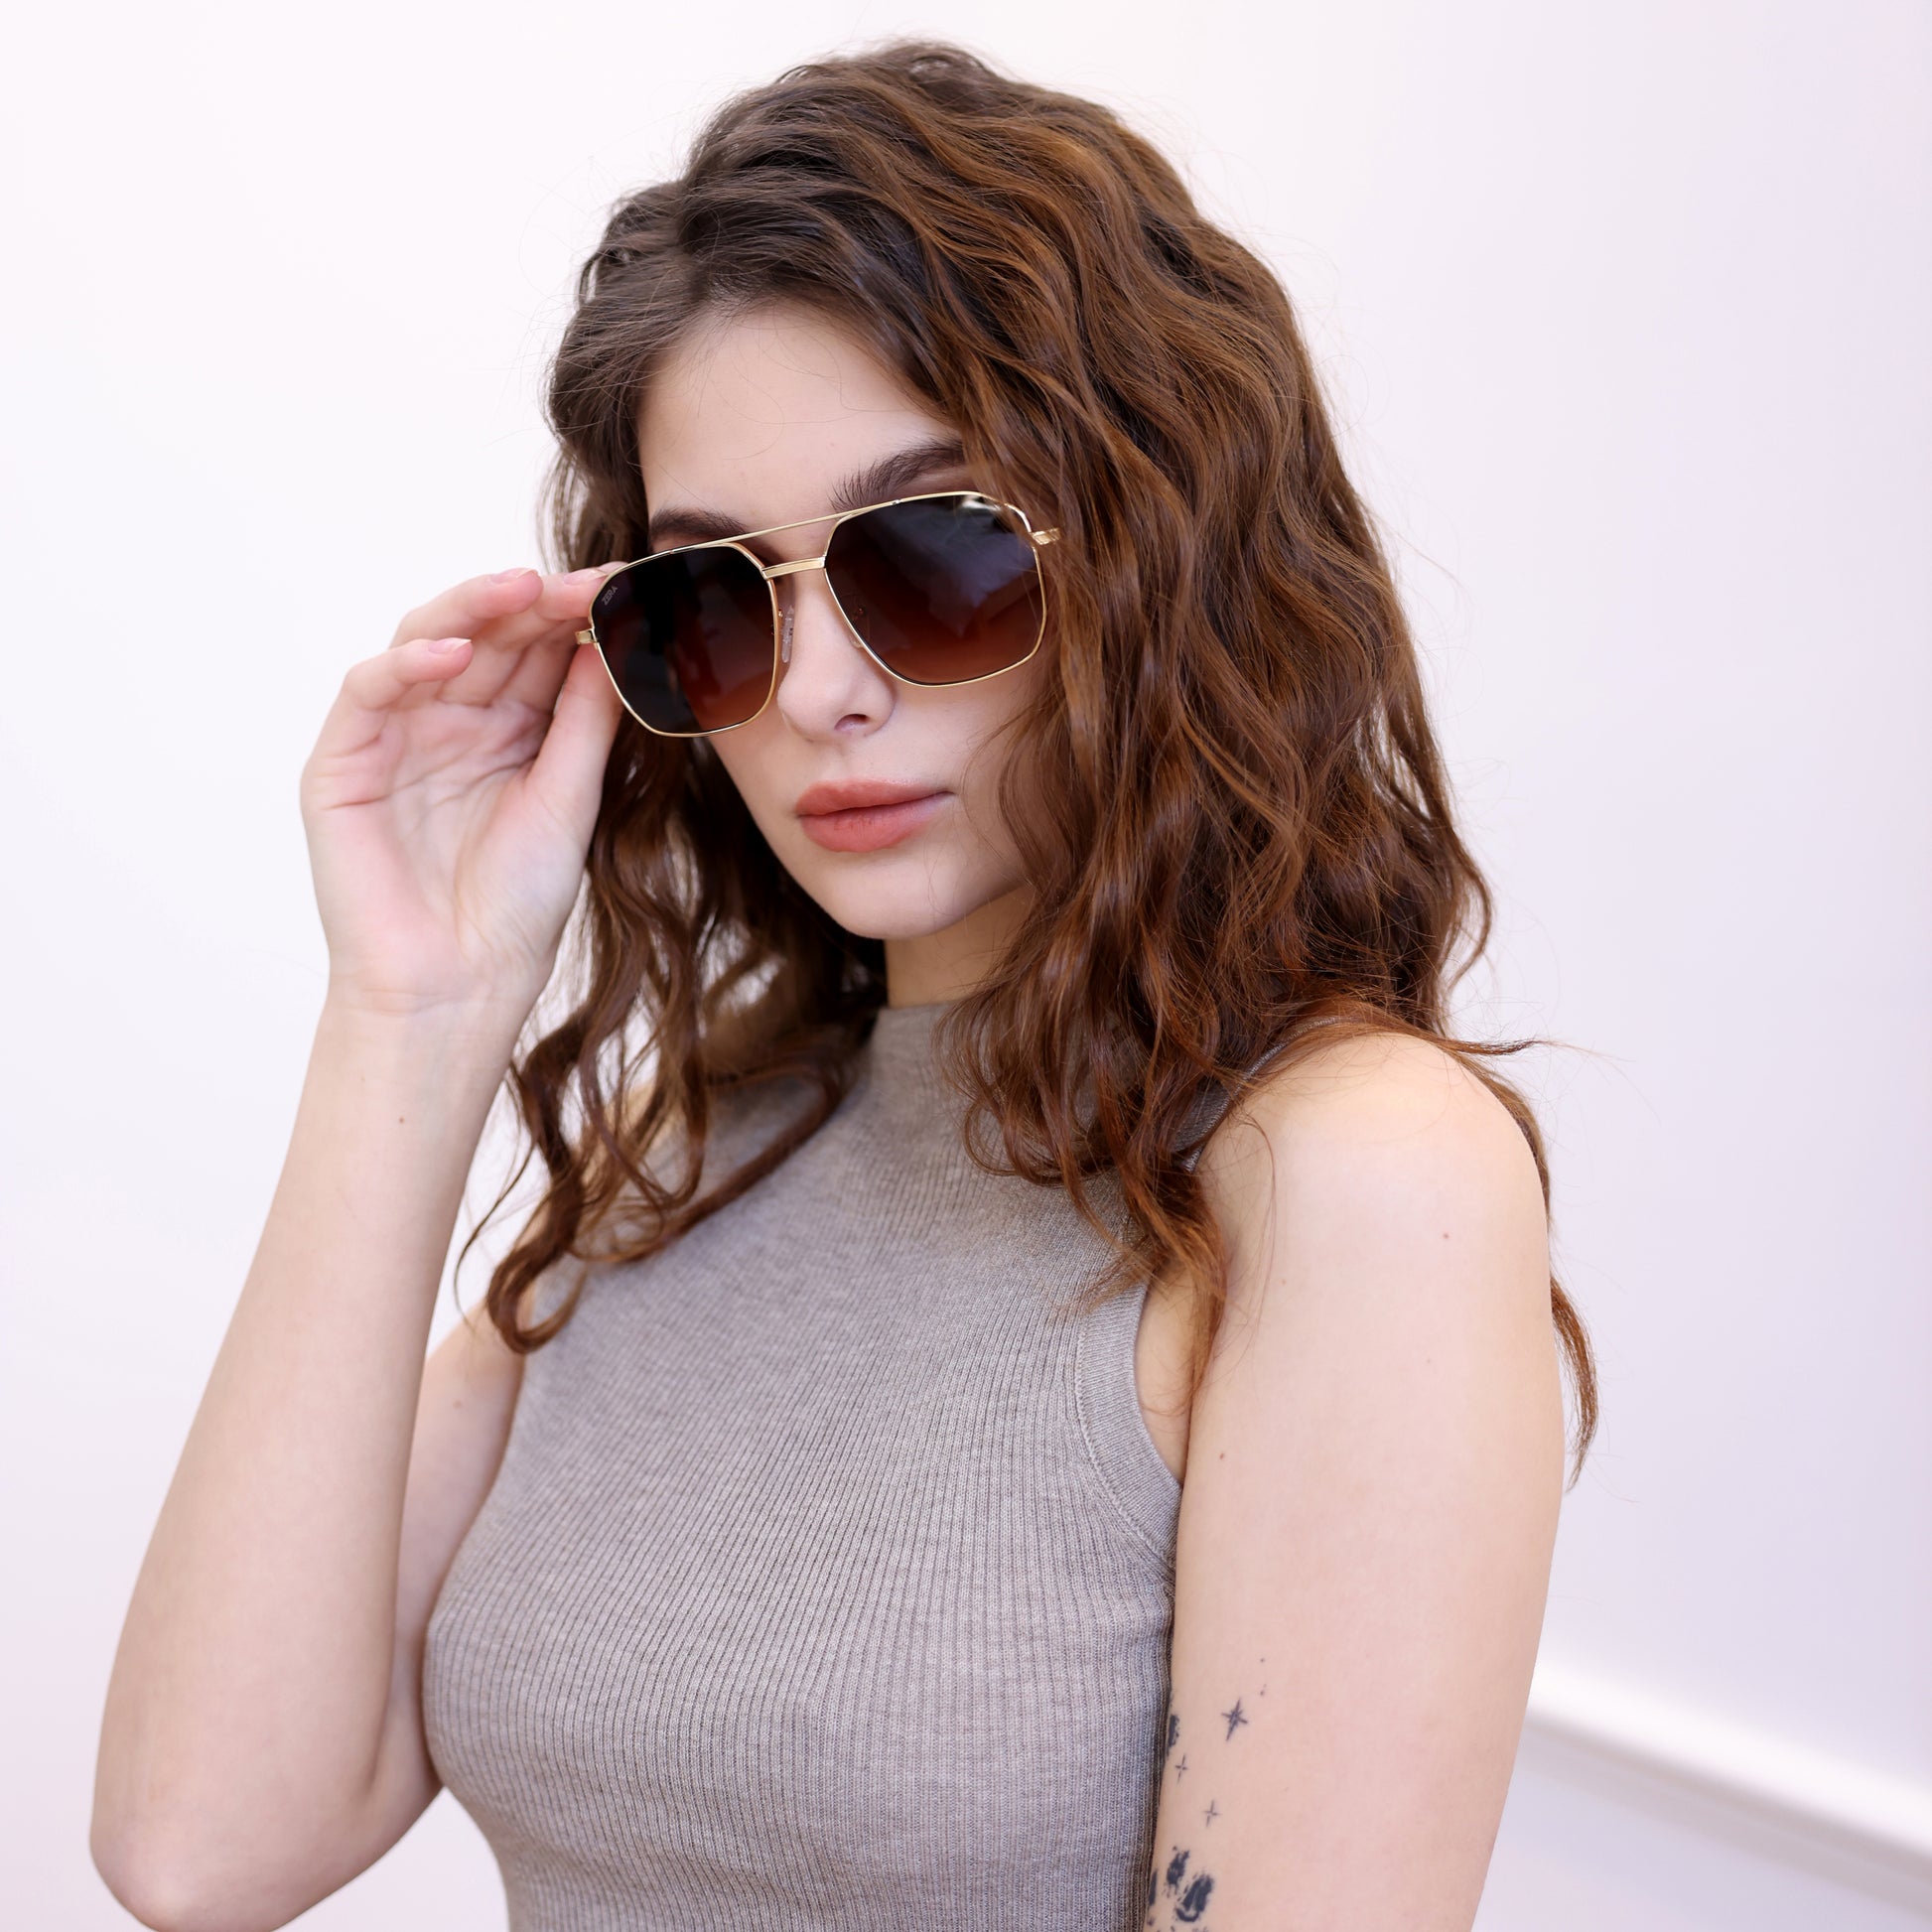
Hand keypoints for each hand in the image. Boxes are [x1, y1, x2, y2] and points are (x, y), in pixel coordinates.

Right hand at [299, 564, 628, 1025]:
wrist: (458, 986)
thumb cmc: (515, 906)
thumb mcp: (569, 799)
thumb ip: (586, 720)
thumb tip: (616, 638)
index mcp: (509, 730)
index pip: (538, 650)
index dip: (576, 616)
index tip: (626, 590)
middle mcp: (451, 722)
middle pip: (488, 635)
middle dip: (535, 602)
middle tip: (586, 580)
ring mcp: (396, 735)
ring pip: (425, 642)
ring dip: (473, 610)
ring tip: (524, 590)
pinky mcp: (344, 762)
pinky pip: (370, 692)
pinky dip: (407, 664)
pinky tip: (454, 652)